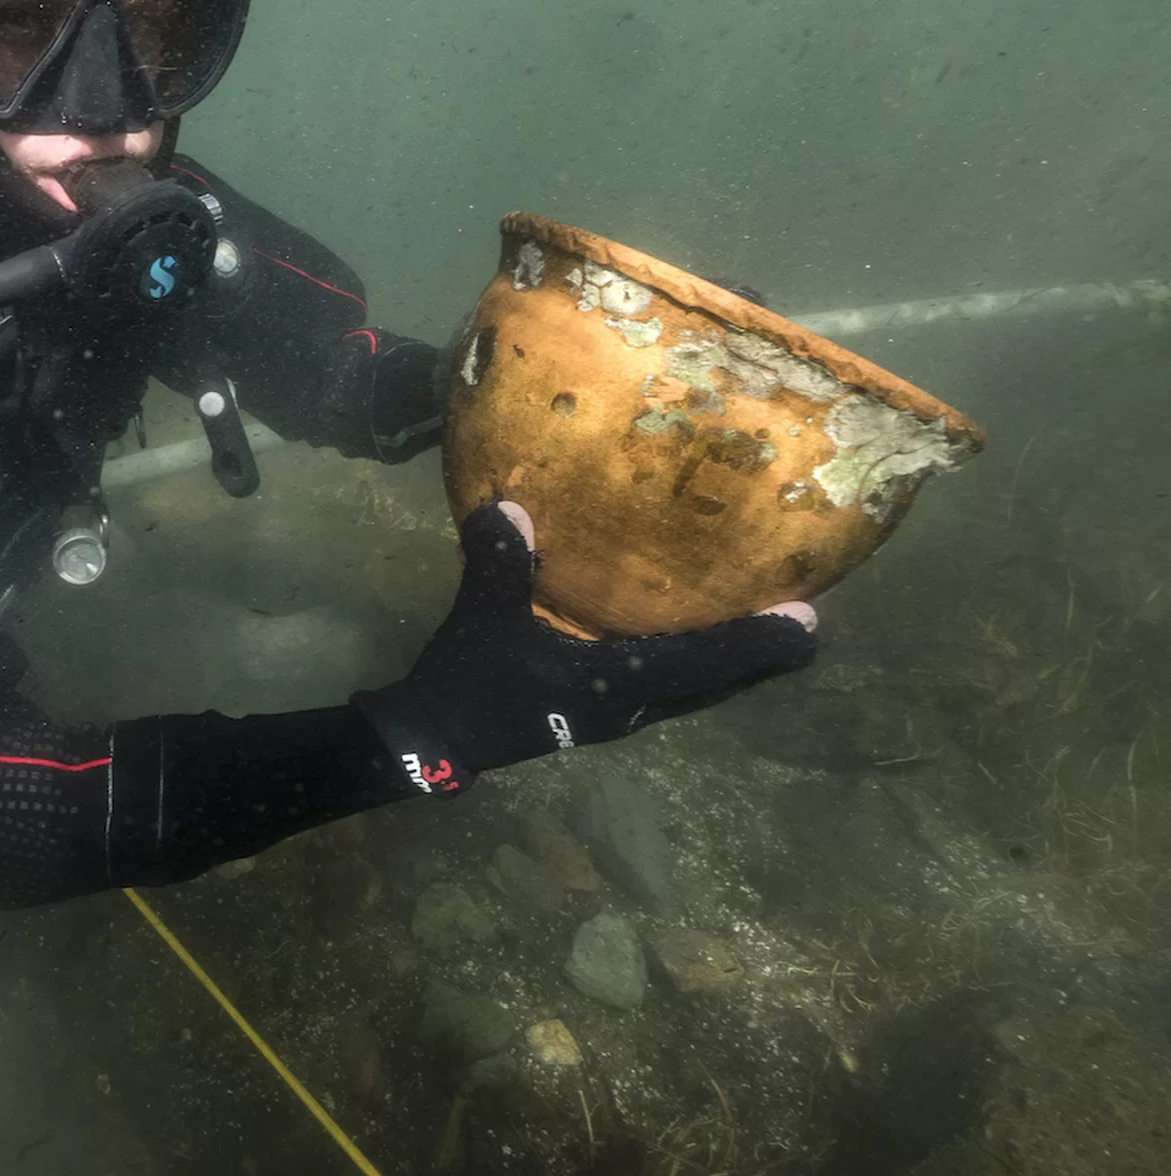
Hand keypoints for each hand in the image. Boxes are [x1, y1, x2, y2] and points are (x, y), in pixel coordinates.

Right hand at [354, 501, 817, 795]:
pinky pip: (674, 687)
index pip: (702, 664)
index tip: (808, 622)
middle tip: (805, 620)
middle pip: (718, 684)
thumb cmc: (468, 681)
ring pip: (699, 691)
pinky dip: (702, 664)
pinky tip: (700, 636)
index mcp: (613, 687)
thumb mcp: (480, 617)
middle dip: (761, 655)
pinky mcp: (606, 712)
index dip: (755, 644)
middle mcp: (633, 708)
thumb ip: (498, 562)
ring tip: (770, 627)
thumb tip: (512, 504)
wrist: (436, 739)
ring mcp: (622, 715)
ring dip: (736, 662)